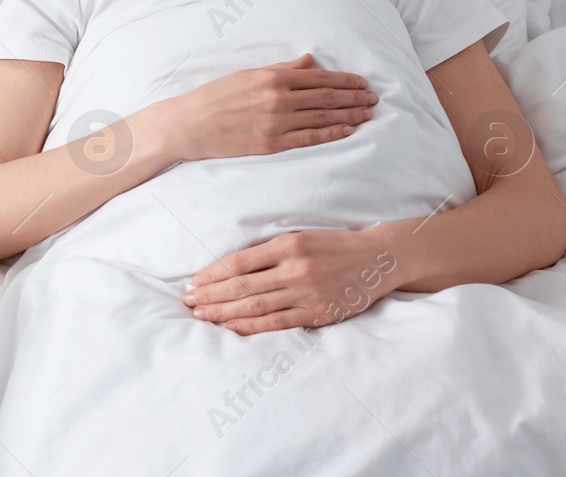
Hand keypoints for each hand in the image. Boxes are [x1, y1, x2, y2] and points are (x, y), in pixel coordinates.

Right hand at [162, 53, 376, 161]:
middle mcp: (279, 98)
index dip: (346, 80)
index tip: (362, 83)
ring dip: (349, 115)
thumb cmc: (216, 96)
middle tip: (374, 99)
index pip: (320, 78)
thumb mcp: (248, 74)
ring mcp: (277, 122)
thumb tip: (310, 61)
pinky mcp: (272, 143)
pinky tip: (348, 130)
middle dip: (354, 98)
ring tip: (367, 114)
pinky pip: (310, 138)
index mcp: (273, 77)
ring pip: (323, 117)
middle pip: (327, 97)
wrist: (190, 123)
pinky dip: (332, 133)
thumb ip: (281, 68)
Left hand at [183, 227, 399, 333]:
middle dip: (210, 295)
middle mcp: (294, 269)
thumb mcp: (300, 236)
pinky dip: (251, 327)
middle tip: (188, 302)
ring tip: (202, 315)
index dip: (212, 274)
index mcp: (287, 245)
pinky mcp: (317, 313)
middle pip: (242, 286)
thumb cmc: (333, 245)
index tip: (193, 281)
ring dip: (224, 313)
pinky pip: (277, 323)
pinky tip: (231, 328)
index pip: (239, 262)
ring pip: (255, 307)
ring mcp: (306, 293)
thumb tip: (232, 266)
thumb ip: (270, 250)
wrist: (377, 258)